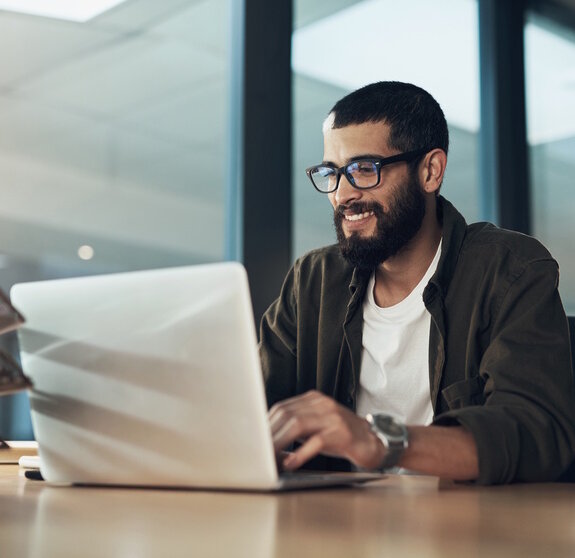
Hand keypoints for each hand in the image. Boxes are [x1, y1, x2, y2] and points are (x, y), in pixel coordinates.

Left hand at [268, 390, 384, 470]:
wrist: (373, 442)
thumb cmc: (341, 437)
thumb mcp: (316, 427)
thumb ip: (295, 428)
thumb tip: (267, 441)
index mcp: (313, 399)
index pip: (282, 408)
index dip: (266, 425)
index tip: (254, 440)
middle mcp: (322, 404)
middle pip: (286, 414)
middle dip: (269, 435)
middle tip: (258, 453)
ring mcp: (332, 417)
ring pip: (297, 424)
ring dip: (280, 443)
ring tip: (269, 458)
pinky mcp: (342, 433)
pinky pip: (316, 441)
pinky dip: (300, 453)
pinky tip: (291, 463)